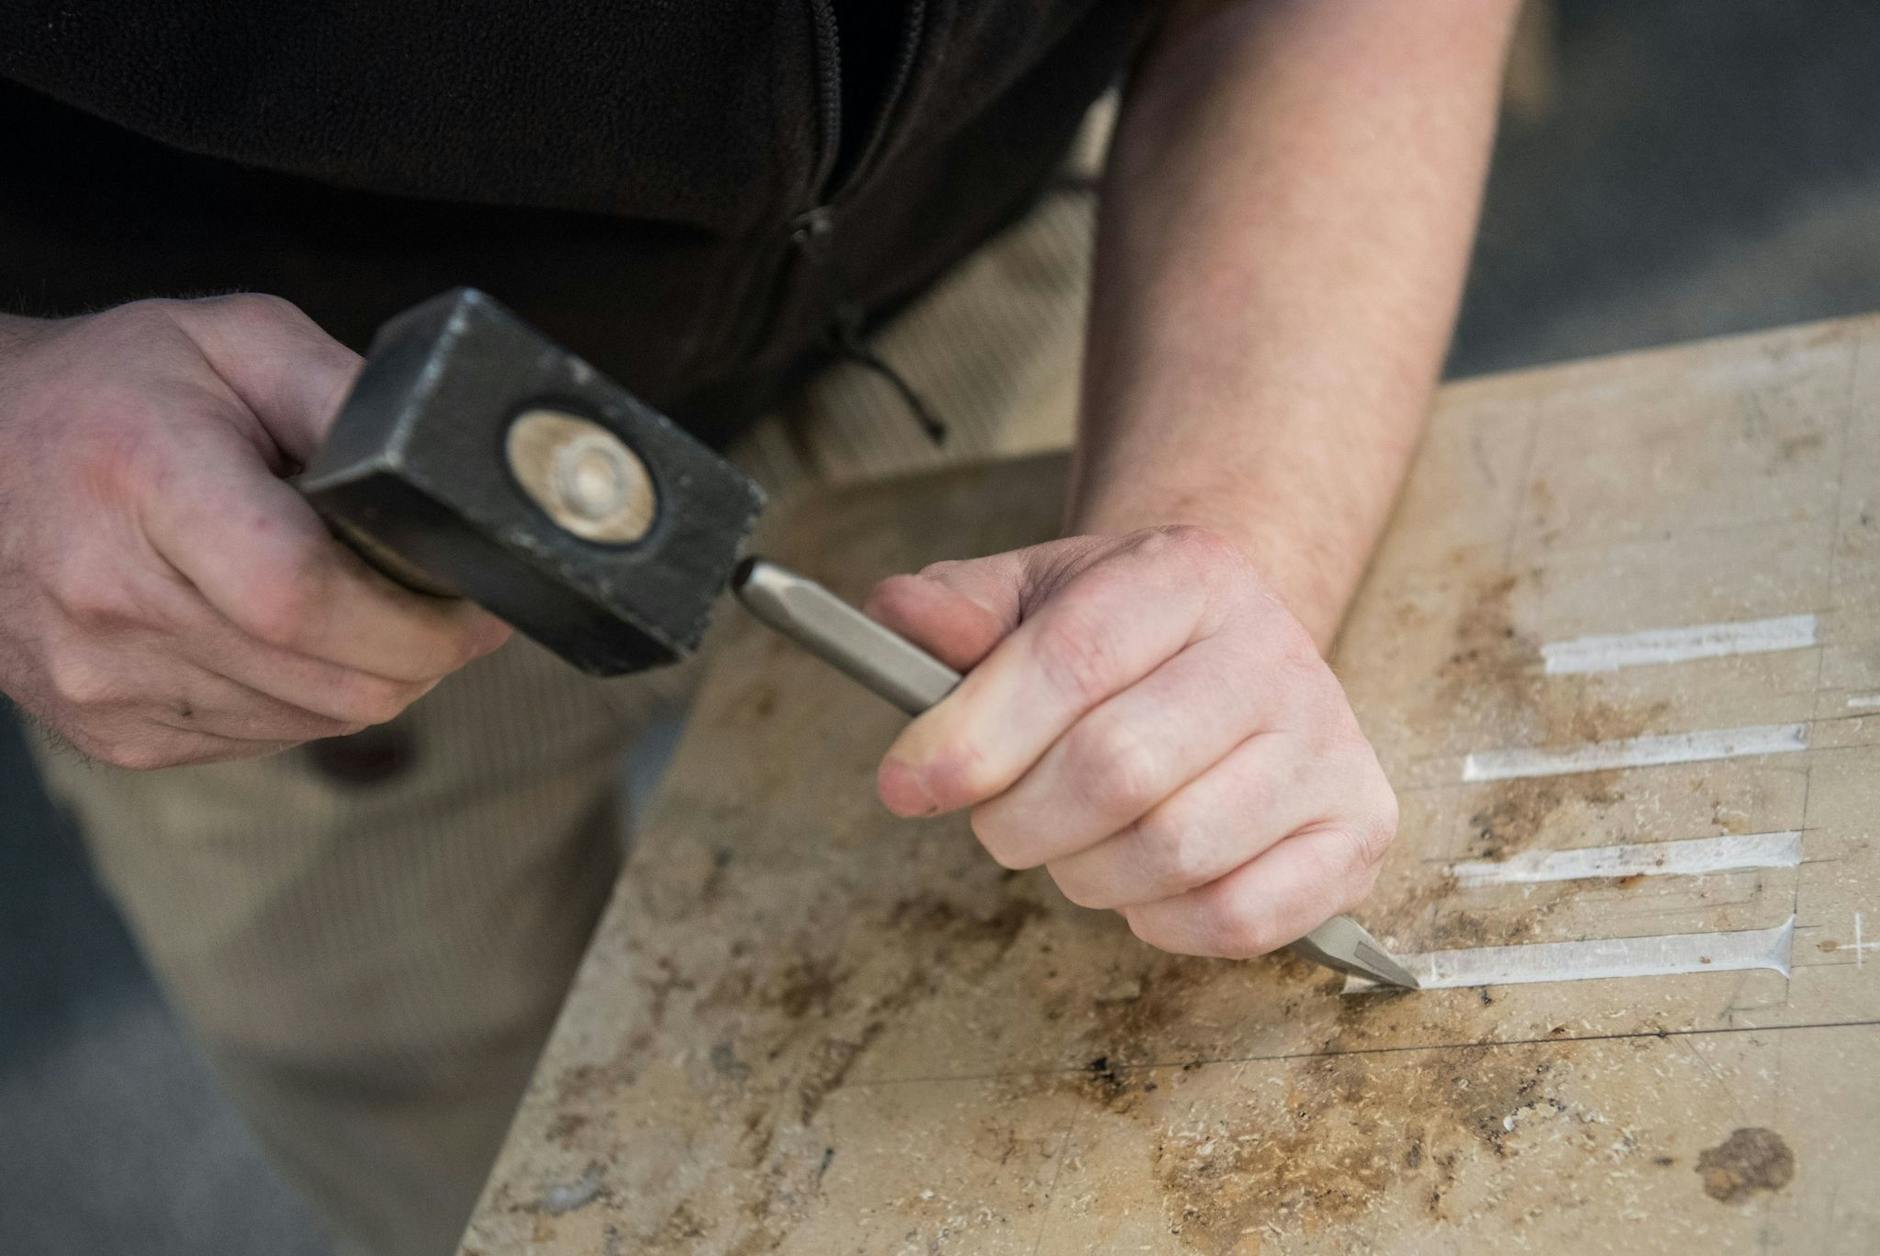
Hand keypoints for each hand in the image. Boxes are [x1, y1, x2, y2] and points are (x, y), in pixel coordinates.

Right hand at [0, 295, 508, 768]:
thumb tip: (444, 474)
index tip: (473, 606)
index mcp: (144, 480)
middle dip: (422, 656)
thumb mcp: (237, 340)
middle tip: (450, 613)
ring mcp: (101, 679)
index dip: (416, 619)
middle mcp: (109, 596)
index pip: (302, 595)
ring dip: (370, 678)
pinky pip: (264, 739)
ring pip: (312, 721)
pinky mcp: (109, 732)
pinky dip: (308, 699)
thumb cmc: (109, 391)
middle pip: (328, 679)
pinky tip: (292, 638)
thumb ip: (348, 396)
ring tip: (368, 610)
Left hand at [865, 527, 1395, 957]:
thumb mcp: (1031, 599)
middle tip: (999, 820)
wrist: (1228, 657)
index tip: (903, 784)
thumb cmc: (1114, 640)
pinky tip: (1143, 880)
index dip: (974, 736)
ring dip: (1085, 873)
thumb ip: (956, 610)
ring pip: (1173, 853)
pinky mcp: (1358, 832)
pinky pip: (1236, 919)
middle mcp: (1275, 652)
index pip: (1073, 659)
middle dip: (1019, 819)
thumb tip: (896, 615)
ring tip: (1075, 842)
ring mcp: (1328, 745)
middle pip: (1117, 769)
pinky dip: (1161, 921)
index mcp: (1189, 574)